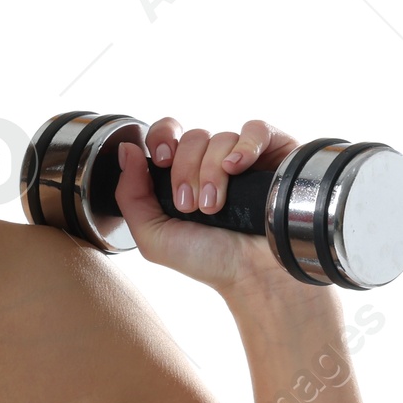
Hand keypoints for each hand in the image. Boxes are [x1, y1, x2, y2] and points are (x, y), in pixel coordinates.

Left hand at [114, 116, 313, 300]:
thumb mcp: (153, 236)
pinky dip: (243, 147)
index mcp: (181, 176)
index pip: (166, 135)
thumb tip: (127, 149)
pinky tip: (237, 169)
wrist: (253, 273)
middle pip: (191, 137)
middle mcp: (211, 163)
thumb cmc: (207, 260)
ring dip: (211, 172)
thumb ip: (130, 194)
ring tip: (214, 206)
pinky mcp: (275, 153)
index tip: (162, 162)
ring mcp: (244, 157)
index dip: (161, 138)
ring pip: (220, 137)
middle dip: (185, 170)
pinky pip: (256, 129)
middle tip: (190, 205)